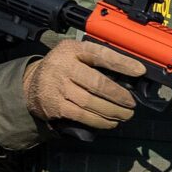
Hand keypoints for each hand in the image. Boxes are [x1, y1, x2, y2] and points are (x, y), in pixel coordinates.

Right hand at [23, 38, 146, 129]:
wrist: (31, 84)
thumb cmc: (63, 69)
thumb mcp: (76, 55)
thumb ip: (98, 62)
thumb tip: (130, 75)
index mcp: (72, 50)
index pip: (100, 54)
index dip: (122, 63)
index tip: (140, 71)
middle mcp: (63, 66)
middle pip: (97, 83)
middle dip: (119, 96)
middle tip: (131, 103)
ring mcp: (57, 86)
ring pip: (91, 102)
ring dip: (113, 111)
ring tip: (125, 115)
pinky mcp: (54, 105)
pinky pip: (82, 115)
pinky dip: (100, 121)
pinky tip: (110, 122)